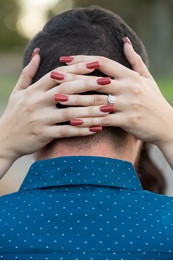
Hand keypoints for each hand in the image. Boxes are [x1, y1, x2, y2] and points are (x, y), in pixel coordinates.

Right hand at [0, 54, 102, 168]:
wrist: (3, 139)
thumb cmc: (14, 114)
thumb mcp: (18, 91)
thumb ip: (28, 72)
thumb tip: (37, 52)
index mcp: (34, 90)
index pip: (58, 75)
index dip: (77, 68)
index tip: (95, 64)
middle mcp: (37, 102)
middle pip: (67, 90)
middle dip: (89, 85)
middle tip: (108, 82)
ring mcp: (41, 119)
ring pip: (70, 112)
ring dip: (90, 110)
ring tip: (108, 107)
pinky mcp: (43, 134)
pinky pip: (66, 131)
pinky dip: (82, 130)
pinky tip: (97, 128)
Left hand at [49, 44, 172, 147]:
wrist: (167, 124)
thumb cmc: (154, 101)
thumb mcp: (146, 78)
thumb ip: (134, 60)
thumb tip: (124, 41)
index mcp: (130, 75)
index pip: (103, 62)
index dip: (82, 60)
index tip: (65, 60)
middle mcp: (128, 87)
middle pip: (95, 80)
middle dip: (72, 78)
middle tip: (54, 76)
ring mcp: (128, 104)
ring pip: (96, 101)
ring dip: (75, 100)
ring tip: (57, 99)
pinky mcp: (127, 120)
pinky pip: (103, 120)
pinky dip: (87, 121)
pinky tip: (73, 121)